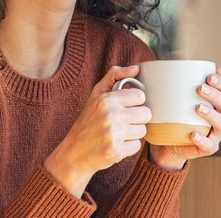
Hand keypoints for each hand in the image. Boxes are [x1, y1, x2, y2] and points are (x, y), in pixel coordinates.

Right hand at [44, 65, 150, 197]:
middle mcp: (110, 115)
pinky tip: (116, 144)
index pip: (140, 96)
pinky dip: (128, 147)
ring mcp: (113, 134)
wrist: (74, 152)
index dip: (135, 102)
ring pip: (143, 130)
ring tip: (118, 133)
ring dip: (133, 133)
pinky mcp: (116, 151)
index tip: (125, 107)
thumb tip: (137, 68)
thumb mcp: (96, 94)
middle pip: (146, 114)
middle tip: (123, 122)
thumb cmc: (88, 121)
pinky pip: (137, 146)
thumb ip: (115, 76)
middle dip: (137, 118)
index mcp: (106, 99)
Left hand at [148, 67, 220, 170]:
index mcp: (217, 102)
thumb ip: (180, 83)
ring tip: (198, 107)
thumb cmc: (175, 115)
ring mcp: (215, 133)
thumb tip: (175, 62)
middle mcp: (220, 117)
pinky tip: (193, 134)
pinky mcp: (208, 147)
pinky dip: (202, 139)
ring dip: (211, 115)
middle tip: (200, 88)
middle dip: (215, 95)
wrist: (168, 143)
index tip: (209, 76)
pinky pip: (208, 145)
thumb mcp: (177, 98)